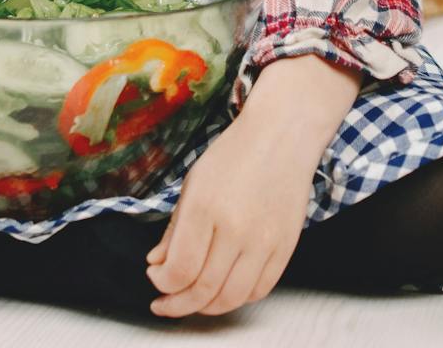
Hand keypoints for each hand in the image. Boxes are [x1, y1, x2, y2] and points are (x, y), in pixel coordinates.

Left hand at [145, 55, 357, 317]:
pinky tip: (225, 289)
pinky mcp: (286, 246)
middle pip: (203, 290)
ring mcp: (265, 240)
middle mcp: (236, 228)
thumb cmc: (235, 154)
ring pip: (232, 297)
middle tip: (167, 302)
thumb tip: (157, 264)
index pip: (179, 270)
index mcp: (205, 208)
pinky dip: (239, 298)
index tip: (156, 278)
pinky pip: (261, 289)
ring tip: (194, 300)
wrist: (283, 135)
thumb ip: (174, 229)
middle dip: (178, 304)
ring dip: (207, 307)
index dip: (162, 284)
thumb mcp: (193, 183)